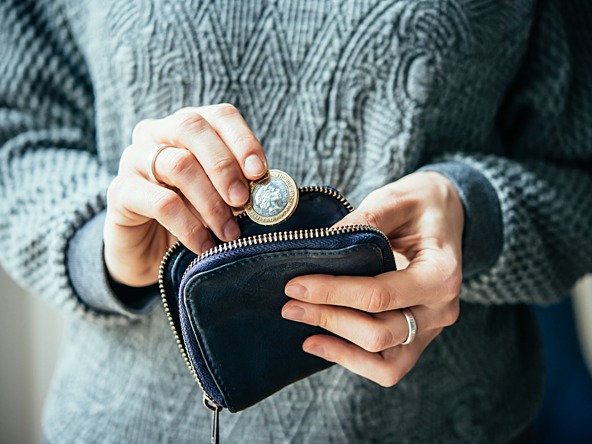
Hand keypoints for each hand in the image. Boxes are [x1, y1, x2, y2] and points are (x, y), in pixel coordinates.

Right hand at [104, 104, 266, 286]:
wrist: (148, 252)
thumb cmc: (192, 217)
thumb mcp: (220, 198)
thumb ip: (240, 187)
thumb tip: (270, 190)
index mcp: (189, 127)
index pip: (220, 115)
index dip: (243, 140)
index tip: (260, 172)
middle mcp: (158, 133)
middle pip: (193, 128)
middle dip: (225, 166)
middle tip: (242, 201)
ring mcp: (134, 158)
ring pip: (178, 164)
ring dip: (211, 202)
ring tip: (229, 233)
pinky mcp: (119, 191)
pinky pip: (160, 202)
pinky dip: (189, 226)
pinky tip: (204, 246)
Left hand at [281, 172, 463, 385]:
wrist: (446, 215)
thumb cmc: (422, 205)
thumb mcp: (396, 200)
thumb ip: (365, 220)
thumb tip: (321, 244)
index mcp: (441, 275)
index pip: (380, 295)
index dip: (333, 293)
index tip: (296, 285)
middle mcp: (440, 310)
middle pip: (379, 333)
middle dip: (329, 319)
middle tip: (290, 303)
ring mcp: (430, 329)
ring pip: (384, 362)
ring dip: (338, 345)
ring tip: (302, 325)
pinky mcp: (417, 338)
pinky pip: (387, 366)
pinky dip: (351, 359)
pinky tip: (319, 342)